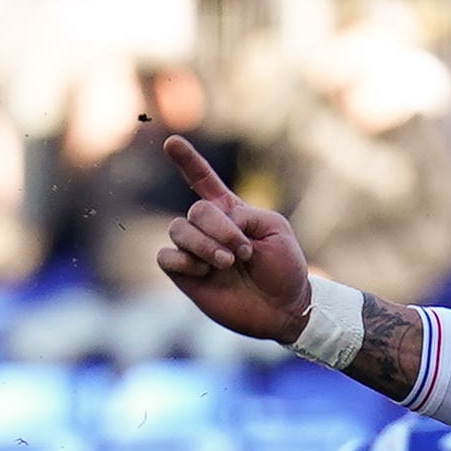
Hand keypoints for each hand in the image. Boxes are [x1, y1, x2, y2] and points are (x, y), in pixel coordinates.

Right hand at [155, 135, 311, 346]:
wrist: (283, 309)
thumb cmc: (284, 269)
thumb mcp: (276, 229)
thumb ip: (245, 215)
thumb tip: (214, 222)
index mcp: (232, 212)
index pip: (204, 180)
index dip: (188, 161)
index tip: (171, 141)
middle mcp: (209, 229)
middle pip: (196, 210)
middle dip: (220, 229)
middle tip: (244, 253)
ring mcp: (195, 252)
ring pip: (177, 230)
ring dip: (205, 245)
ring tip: (227, 263)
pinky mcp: (185, 275)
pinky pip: (166, 257)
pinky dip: (185, 261)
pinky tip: (205, 272)